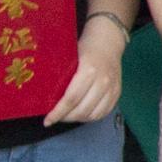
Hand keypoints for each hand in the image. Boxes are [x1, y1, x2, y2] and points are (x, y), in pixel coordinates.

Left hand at [42, 12, 124, 127]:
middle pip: (82, 110)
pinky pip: (103, 113)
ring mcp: (111, 88)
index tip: (47, 121)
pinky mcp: (117, 92)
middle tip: (56, 117)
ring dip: (78, 119)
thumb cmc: (84, 48)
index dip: (58, 113)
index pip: (71, 99)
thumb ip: (62, 76)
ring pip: (93, 115)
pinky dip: (91, 117)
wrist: (108, 41)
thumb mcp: (70, 58)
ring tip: (68, 116)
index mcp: (88, 71)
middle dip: (66, 118)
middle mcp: (102, 81)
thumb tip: (44, 96)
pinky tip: (82, 114)